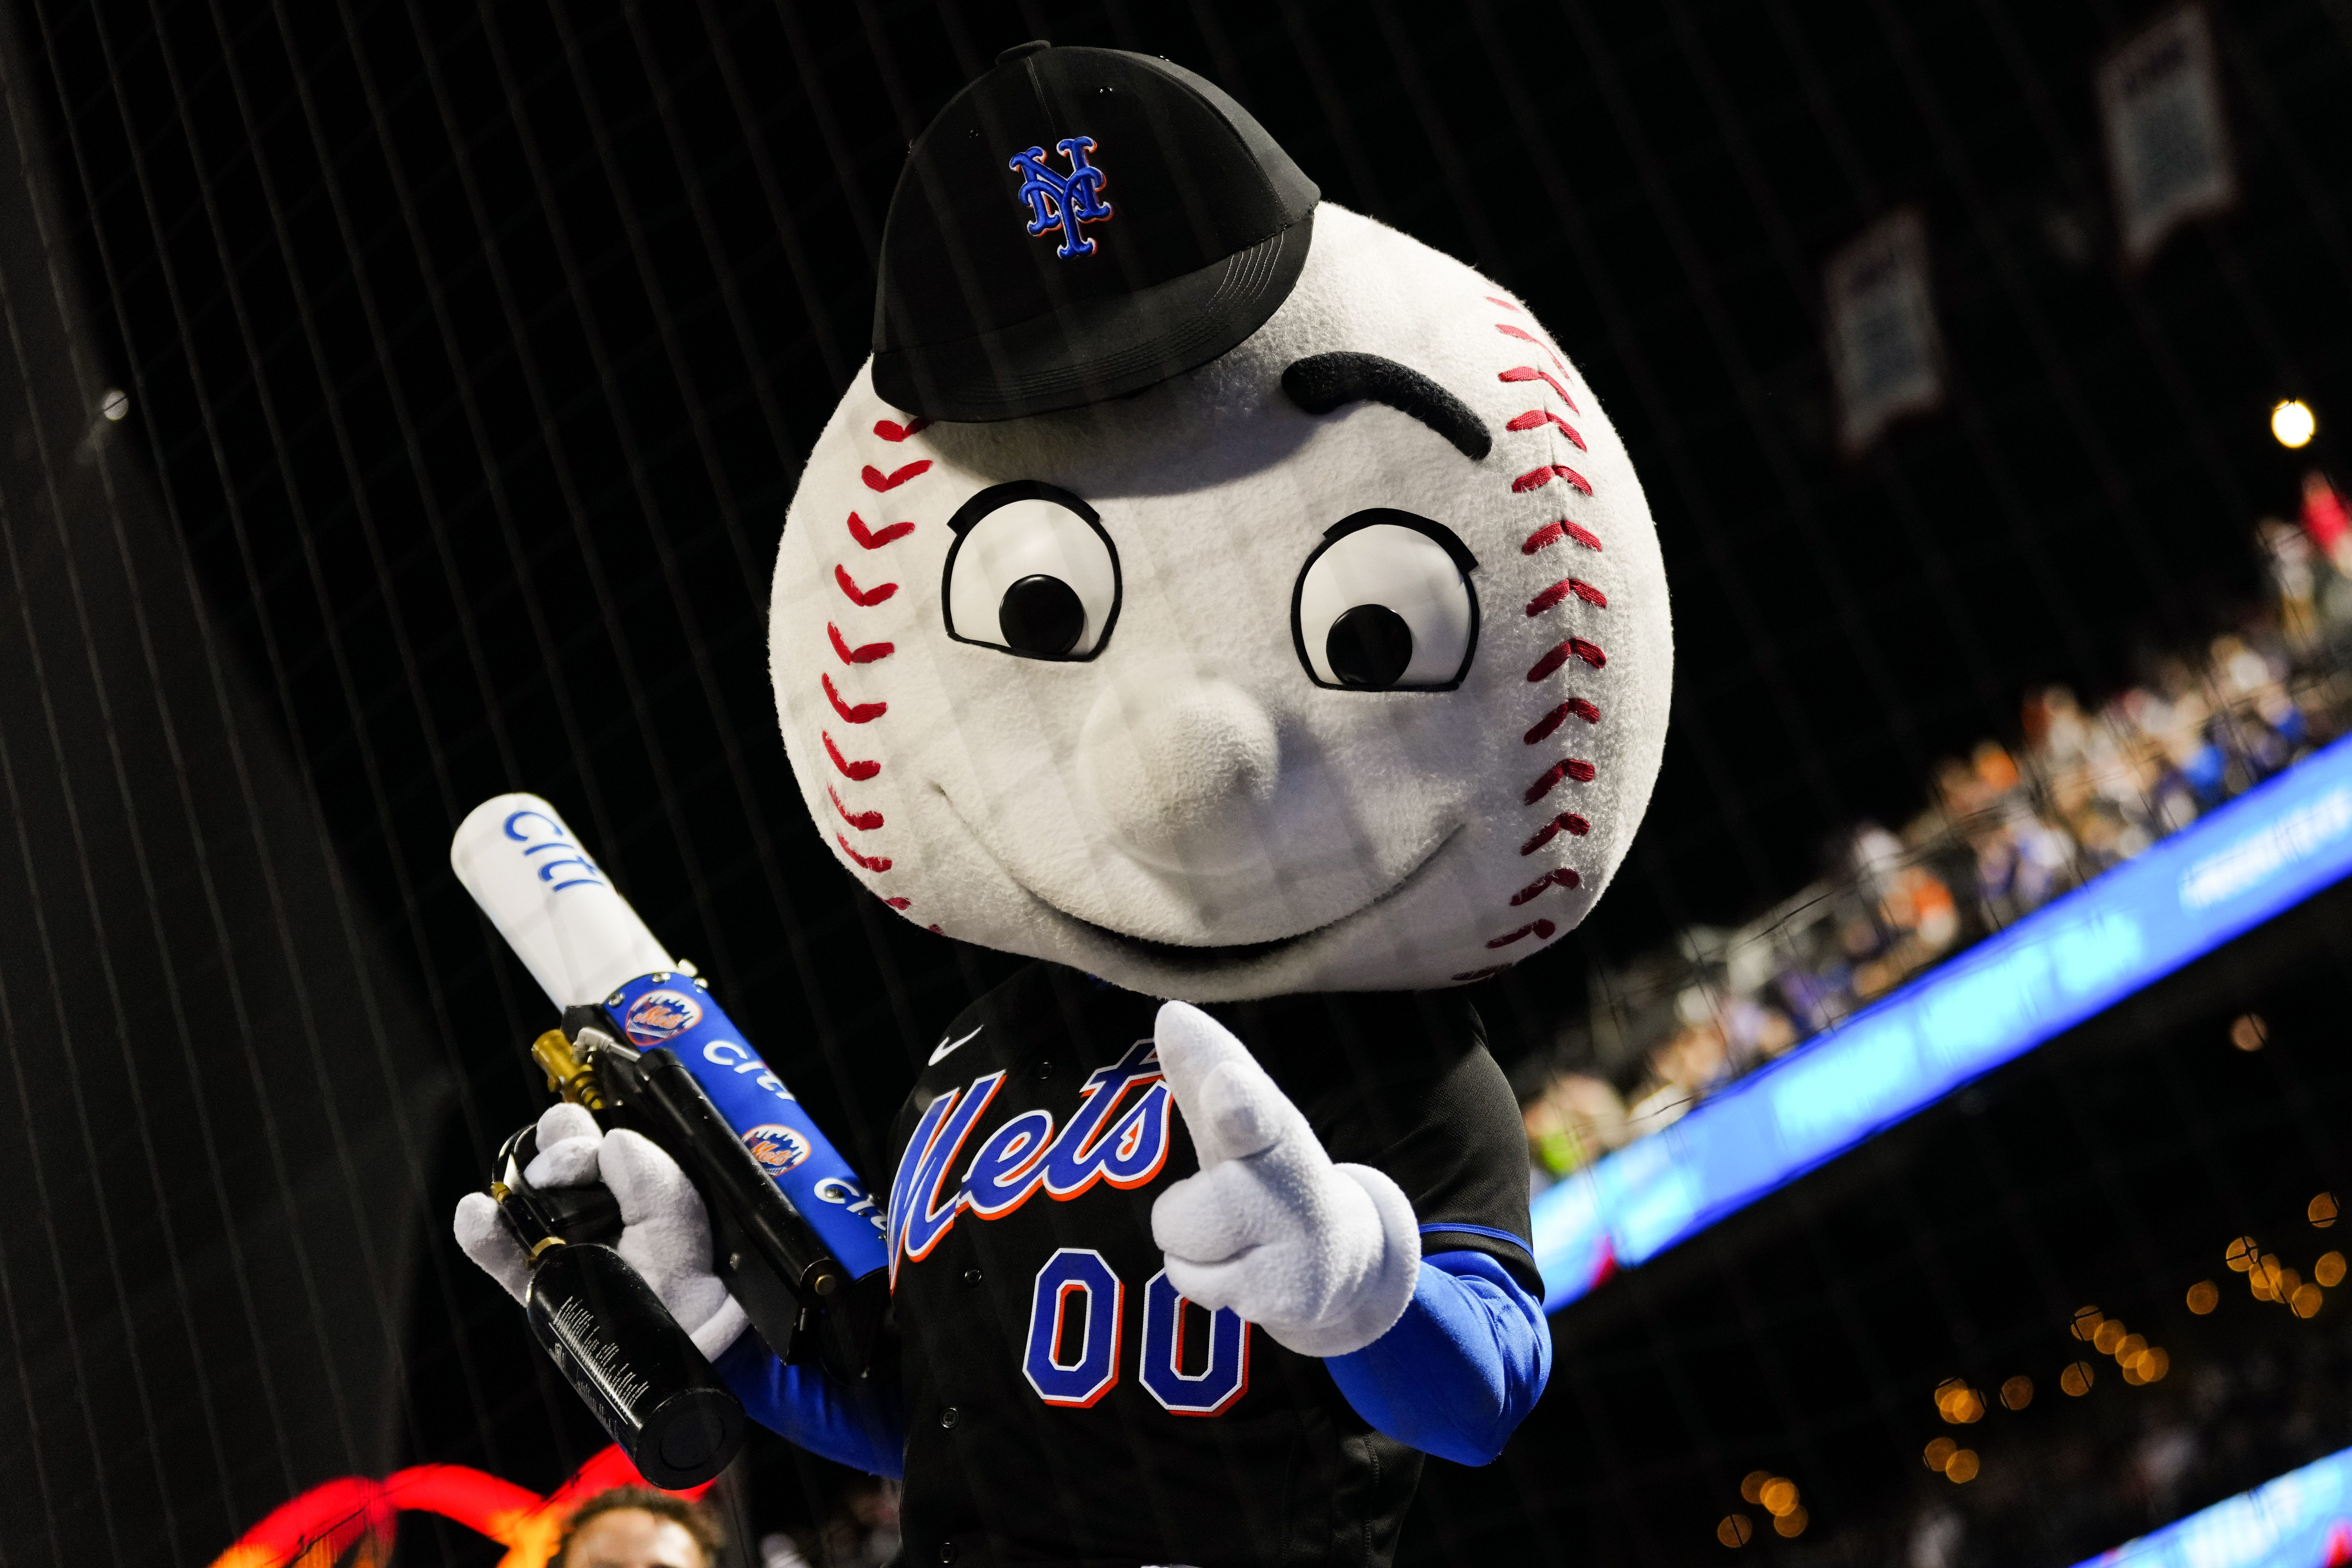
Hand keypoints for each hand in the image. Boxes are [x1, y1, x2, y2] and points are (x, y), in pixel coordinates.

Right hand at [452, 1103, 748, 1358]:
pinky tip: (474, 1215)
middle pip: (556, 1162)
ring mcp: (564, 1250)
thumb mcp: (681, 1219)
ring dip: (512, 1190)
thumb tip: (611, 1143)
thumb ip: (651, 1177)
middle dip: (554, 1151)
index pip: (596, 1145)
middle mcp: (596, 1213)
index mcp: (634, 1188)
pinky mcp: (542, 1290)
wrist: (686, 1349)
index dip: (584, 1139)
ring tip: (512, 1192)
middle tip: (555, 1171)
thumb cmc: (693, 1280)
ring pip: (524, 1206)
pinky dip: (483, 1235)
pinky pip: (504, 1259)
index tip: (596, 1153)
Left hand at [1148, 1001, 1419, 1356]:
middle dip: (1183, 1211)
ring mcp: (1292, 1251)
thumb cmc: (1270, 1180)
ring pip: (1179, 1242)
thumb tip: (1171, 1012)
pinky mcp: (1283, 1299)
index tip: (1226, 1084)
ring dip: (1187, 1241)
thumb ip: (1204, 1073)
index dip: (1234, 1099)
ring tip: (1232, 1237)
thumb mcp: (1242, 1127)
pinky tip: (1244, 1269)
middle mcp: (1292, 1190)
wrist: (1341, 1265)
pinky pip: (1190, 1283)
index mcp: (1276, 1133)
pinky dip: (1201, 1276)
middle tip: (1229, 1206)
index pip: (1255, 1115)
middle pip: (1192, 1212)